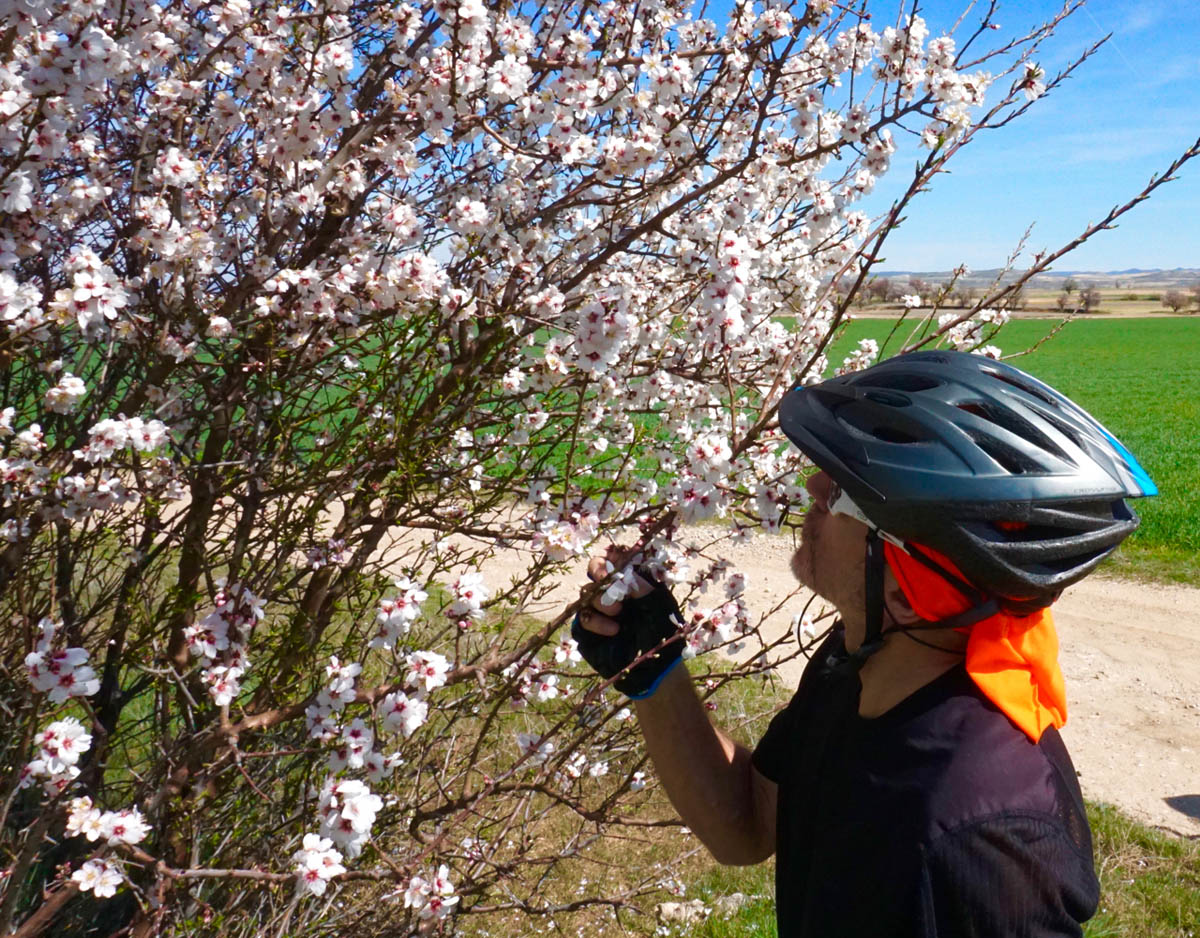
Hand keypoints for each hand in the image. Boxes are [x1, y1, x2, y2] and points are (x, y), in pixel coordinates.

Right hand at [572, 546, 684, 698]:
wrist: (653, 668)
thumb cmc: (661, 633)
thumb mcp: (657, 603)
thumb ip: (640, 584)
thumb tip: (621, 570)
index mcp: (629, 581)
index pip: (612, 559)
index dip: (609, 556)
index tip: (612, 559)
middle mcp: (611, 592)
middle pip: (593, 570)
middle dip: (600, 573)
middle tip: (609, 581)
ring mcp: (597, 610)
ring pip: (585, 593)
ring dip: (601, 601)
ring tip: (618, 614)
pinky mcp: (587, 630)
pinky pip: (582, 617)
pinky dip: (595, 621)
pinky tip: (613, 630)